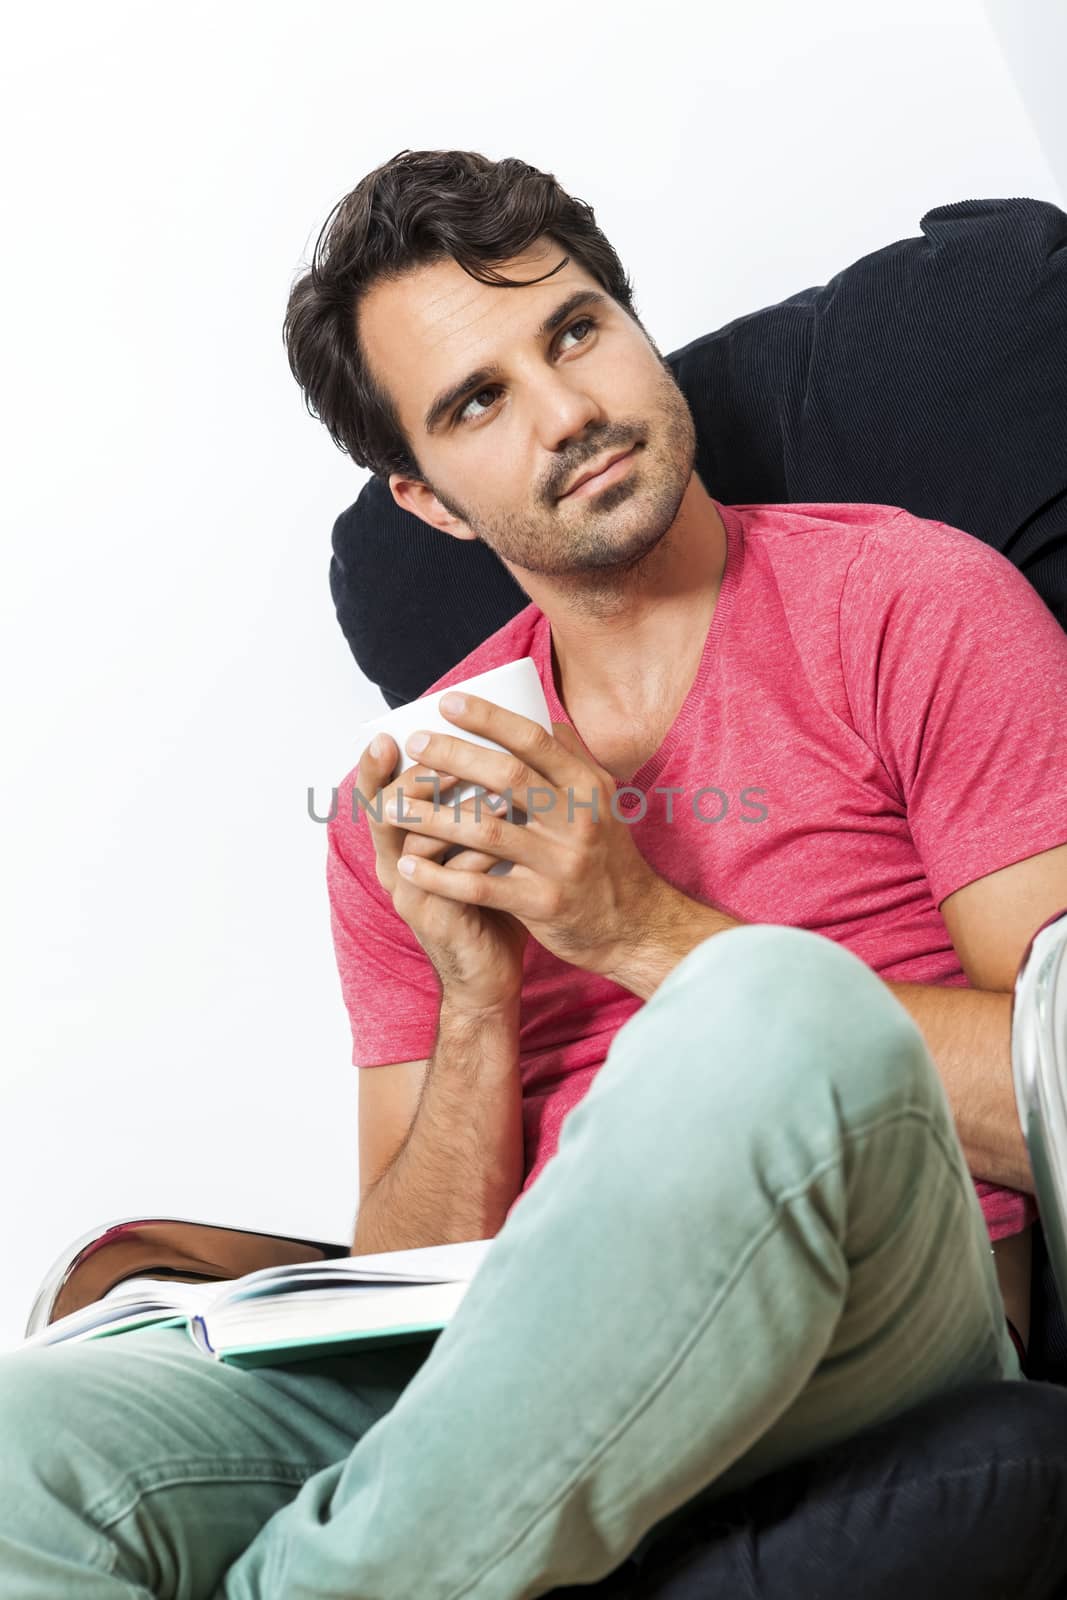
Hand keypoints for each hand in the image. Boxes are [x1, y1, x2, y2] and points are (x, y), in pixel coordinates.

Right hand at [358, 732, 528, 1014]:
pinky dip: (483, 848)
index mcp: (401, 846)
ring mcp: (413, 895)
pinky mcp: (438, 919)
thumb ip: (473, 809)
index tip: (388, 735)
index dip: (374, 770)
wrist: (489, 975)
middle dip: (418, 779)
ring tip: (495, 786)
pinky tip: (510, 829)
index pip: (375, 798)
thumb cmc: (487, 902)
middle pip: (386, 812)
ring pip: (422, 839)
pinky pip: (457, 876)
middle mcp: (396, 867)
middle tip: (451, 753)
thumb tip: (500, 751)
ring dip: (458, 809)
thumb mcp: (473, 849)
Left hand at [383, 692, 664, 979]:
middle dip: (454, 757)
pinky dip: (440, 876)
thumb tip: (541, 713)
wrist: (634, 924)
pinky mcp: (543, 903)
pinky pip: (481, 886)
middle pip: (507, 778)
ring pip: (486, 832)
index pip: (534, 741)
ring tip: (390, 807)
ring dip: (432, 817)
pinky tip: (406, 865)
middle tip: (414, 745)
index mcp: (588, 788)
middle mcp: (577, 820)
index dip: (489, 719)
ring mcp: (560, 863)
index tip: (447, 702)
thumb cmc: (606, 856)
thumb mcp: (603, 802)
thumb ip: (571, 758)